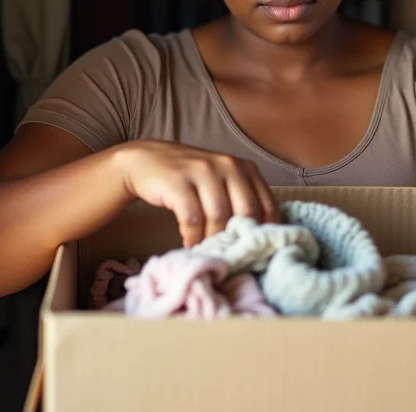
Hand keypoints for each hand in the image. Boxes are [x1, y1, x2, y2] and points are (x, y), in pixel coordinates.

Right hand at [119, 141, 279, 246]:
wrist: (148, 160)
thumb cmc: (191, 179)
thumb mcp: (222, 183)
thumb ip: (240, 202)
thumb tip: (257, 242)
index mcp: (245, 167)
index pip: (266, 204)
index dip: (265, 232)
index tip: (257, 252)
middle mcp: (228, 165)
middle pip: (246, 210)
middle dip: (239, 238)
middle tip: (230, 255)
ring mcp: (203, 170)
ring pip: (219, 215)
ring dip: (213, 239)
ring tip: (207, 250)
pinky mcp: (178, 181)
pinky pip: (192, 217)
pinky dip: (193, 236)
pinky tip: (189, 242)